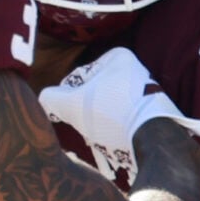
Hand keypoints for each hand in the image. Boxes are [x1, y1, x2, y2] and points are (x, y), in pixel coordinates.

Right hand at [36, 47, 199, 182]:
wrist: (155, 139)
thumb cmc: (114, 115)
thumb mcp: (73, 104)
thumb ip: (52, 98)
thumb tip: (44, 99)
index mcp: (118, 57)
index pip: (79, 76)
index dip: (70, 97)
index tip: (73, 113)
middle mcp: (137, 69)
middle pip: (95, 94)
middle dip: (87, 113)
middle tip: (87, 128)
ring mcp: (148, 92)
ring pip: (110, 109)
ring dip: (101, 124)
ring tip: (103, 137)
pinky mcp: (155, 113)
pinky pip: (126, 120)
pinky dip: (117, 130)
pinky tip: (117, 142)